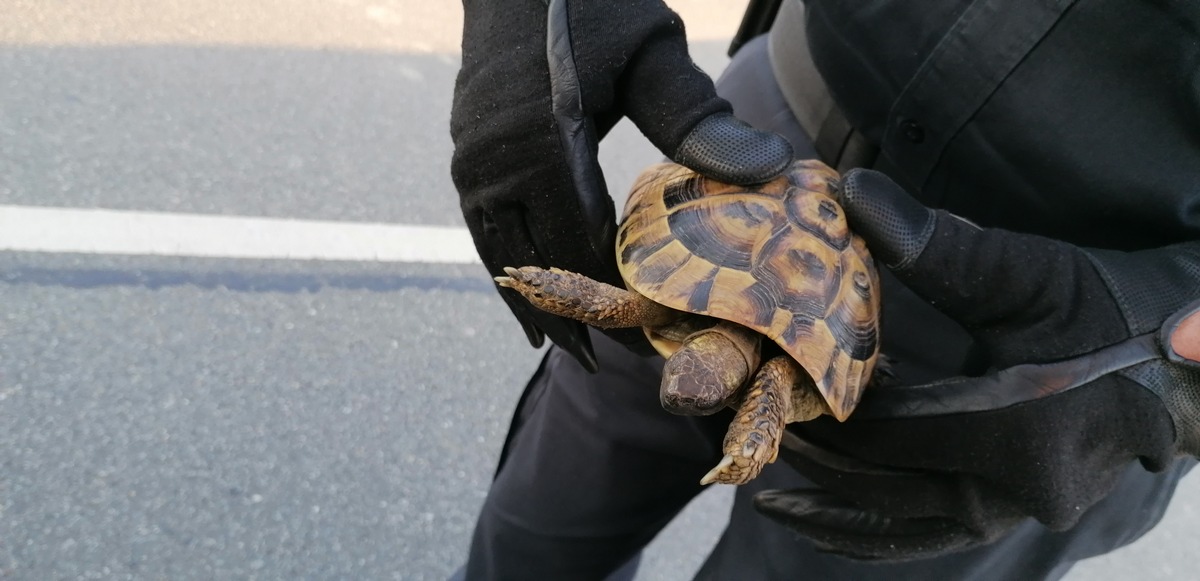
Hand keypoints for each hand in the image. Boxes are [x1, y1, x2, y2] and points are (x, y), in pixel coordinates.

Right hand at [451, 0, 792, 370]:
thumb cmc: (592, 2)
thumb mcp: (652, 51)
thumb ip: (698, 118)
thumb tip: (770, 169)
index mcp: (546, 141)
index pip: (585, 244)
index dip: (618, 297)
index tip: (650, 336)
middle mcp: (497, 160)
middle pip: (543, 261)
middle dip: (580, 315)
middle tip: (619, 362)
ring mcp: (472, 159)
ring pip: (502, 255)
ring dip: (535, 304)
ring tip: (571, 349)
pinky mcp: (463, 153)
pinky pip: (483, 229)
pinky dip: (507, 267)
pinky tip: (525, 293)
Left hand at [752, 169, 1199, 560]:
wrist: (1167, 364)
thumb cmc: (1107, 310)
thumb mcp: (1028, 271)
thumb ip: (938, 244)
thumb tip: (850, 195)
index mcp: (1020, 433)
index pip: (892, 430)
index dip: (825, 408)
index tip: (768, 379)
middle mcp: (1012, 492)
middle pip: (884, 482)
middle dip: (814, 455)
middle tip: (748, 428)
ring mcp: (1009, 513)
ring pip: (897, 525)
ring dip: (829, 508)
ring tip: (766, 489)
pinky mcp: (1004, 516)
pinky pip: (921, 538)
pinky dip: (868, 533)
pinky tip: (819, 520)